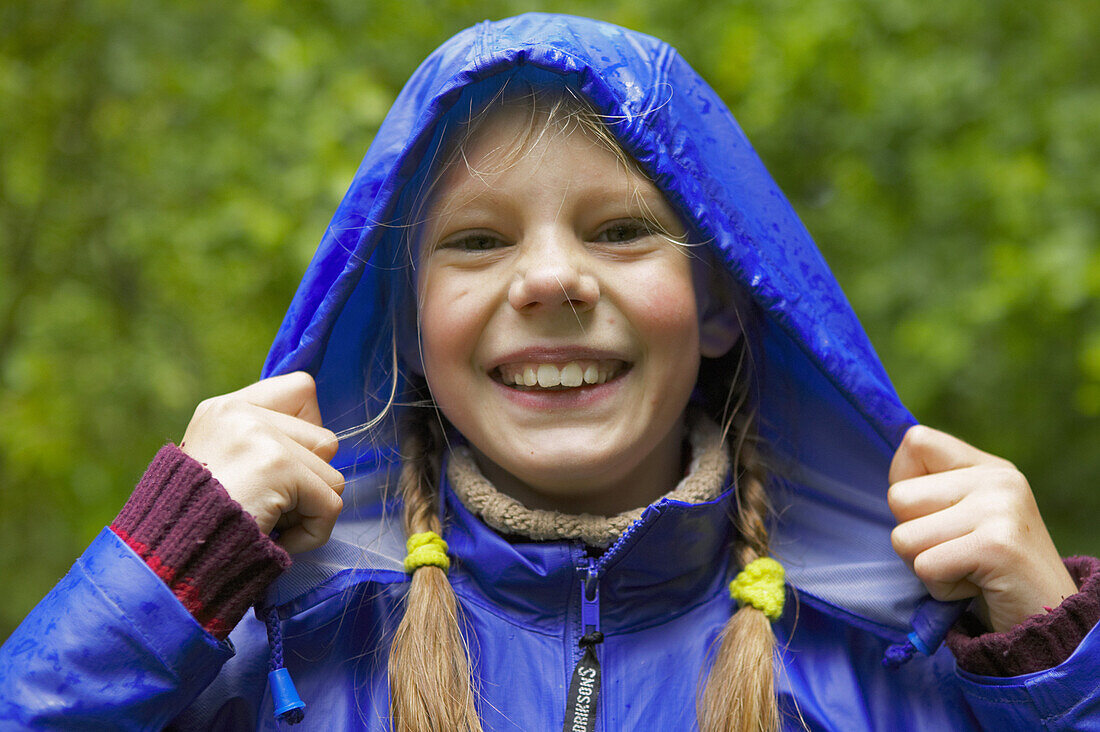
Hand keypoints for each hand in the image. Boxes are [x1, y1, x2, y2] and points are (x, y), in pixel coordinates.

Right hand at [180, 372, 343, 553]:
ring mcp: (260, 437)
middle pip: (325, 440)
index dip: (307, 433)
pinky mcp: (278, 466)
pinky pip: (331, 504)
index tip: (285, 468)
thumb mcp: (219, 468)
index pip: (302, 390)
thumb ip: (262, 445)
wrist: (168, 559)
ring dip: (308, 512)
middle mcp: (241, 414)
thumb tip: (322, 448)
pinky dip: (312, 534)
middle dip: (308, 482)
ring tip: (267, 523)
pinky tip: (276, 539)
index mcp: (224, 409)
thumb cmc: (198, 526)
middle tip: (267, 506)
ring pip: (331, 475)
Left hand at [888, 425, 1076, 632]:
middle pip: (898, 497)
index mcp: (988, 468)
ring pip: (904, 537)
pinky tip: (977, 587)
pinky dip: (942, 589)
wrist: (1048, 623)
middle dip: (913, 538)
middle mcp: (997, 480)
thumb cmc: (990, 573)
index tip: (935, 516)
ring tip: (968, 570)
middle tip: (957, 554)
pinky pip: (925, 567)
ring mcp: (999, 509)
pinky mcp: (996, 545)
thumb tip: (890, 484)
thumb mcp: (964, 519)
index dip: (904, 483)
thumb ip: (931, 492)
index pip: (916, 442)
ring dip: (927, 568)